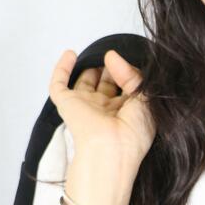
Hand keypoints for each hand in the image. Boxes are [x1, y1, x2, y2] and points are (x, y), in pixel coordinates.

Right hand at [49, 48, 156, 173]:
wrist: (111, 150)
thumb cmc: (134, 132)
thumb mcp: (145, 98)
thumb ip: (132, 74)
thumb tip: (111, 56)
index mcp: (127, 114)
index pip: (128, 88)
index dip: (131, 73)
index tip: (135, 58)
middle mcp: (106, 110)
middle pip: (107, 84)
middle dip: (112, 70)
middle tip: (115, 55)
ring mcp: (86, 107)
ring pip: (85, 83)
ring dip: (91, 67)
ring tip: (98, 53)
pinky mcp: (68, 105)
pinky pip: (59, 84)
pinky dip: (62, 68)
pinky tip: (71, 54)